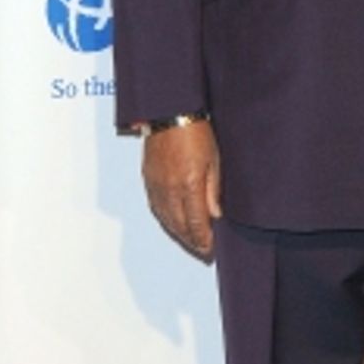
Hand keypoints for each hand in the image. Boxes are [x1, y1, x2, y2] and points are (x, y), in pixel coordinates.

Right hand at [141, 121, 221, 260]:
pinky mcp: (148, 180)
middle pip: (179, 226)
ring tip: (190, 241)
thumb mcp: (214, 161)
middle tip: (203, 250)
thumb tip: (215, 214)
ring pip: (166, 219)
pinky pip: (156, 207)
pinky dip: (166, 219)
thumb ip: (213, 190)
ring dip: (178, 233)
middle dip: (191, 241)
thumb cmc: (195, 131)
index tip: (210, 248)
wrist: (169, 113)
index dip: (203, 239)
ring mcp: (156, 186)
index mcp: (188, 185)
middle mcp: (169, 189)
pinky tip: (173, 222)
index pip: (196, 223)